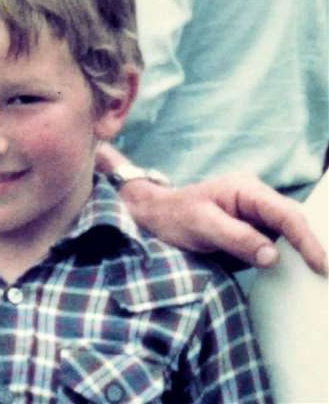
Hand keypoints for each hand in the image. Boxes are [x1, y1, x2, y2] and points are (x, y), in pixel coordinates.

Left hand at [121, 171, 326, 273]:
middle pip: (294, 222)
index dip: (306, 240)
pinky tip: (299, 273)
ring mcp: (256, 214)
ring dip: (304, 252)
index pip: (286, 214)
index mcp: (245, 190)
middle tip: (324, 275)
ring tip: (318, 275)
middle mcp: (255, 199)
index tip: (320, 265)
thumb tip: (272, 255)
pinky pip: (278, 242)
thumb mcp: (200, 226)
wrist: (154, 217)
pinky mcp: (253, 230)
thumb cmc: (173, 217)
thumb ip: (236, 238)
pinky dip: (290, 257)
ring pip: (290, 233)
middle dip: (313, 246)